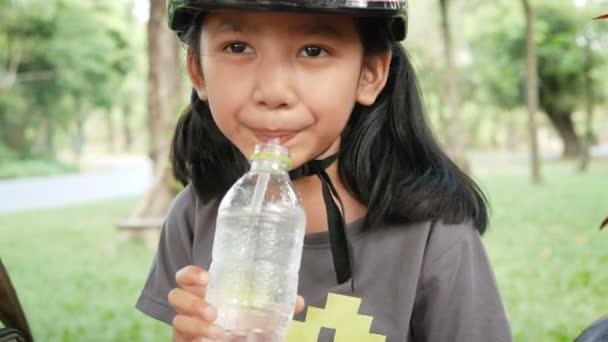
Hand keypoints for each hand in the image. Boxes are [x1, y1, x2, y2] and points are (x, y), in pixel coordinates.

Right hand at [168, 265, 305, 341]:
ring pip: (177, 320)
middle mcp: (191, 306)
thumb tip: (298, 302)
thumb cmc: (243, 324)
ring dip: (196, 324)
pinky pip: (181, 338)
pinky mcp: (186, 341)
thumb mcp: (259, 314)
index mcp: (205, 291)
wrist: (238, 341)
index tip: (207, 277)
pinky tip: (216, 338)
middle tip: (214, 311)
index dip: (191, 274)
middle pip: (175, 295)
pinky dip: (197, 336)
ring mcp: (186, 326)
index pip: (186, 276)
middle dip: (192, 301)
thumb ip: (275, 306)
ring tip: (218, 330)